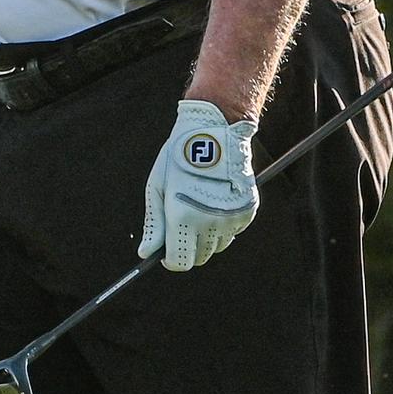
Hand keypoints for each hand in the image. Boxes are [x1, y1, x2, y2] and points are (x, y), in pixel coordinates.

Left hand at [138, 99, 258, 271]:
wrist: (215, 132)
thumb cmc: (178, 158)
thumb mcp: (157, 187)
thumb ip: (153, 224)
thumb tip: (146, 254)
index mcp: (183, 216)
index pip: (180, 261)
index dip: (171, 260)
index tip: (166, 252)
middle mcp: (210, 222)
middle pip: (200, 258)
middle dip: (188, 249)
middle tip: (182, 228)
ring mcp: (231, 218)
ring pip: (217, 246)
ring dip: (207, 238)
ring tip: (199, 210)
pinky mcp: (246, 211)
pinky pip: (233, 232)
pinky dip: (224, 226)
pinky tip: (216, 203)